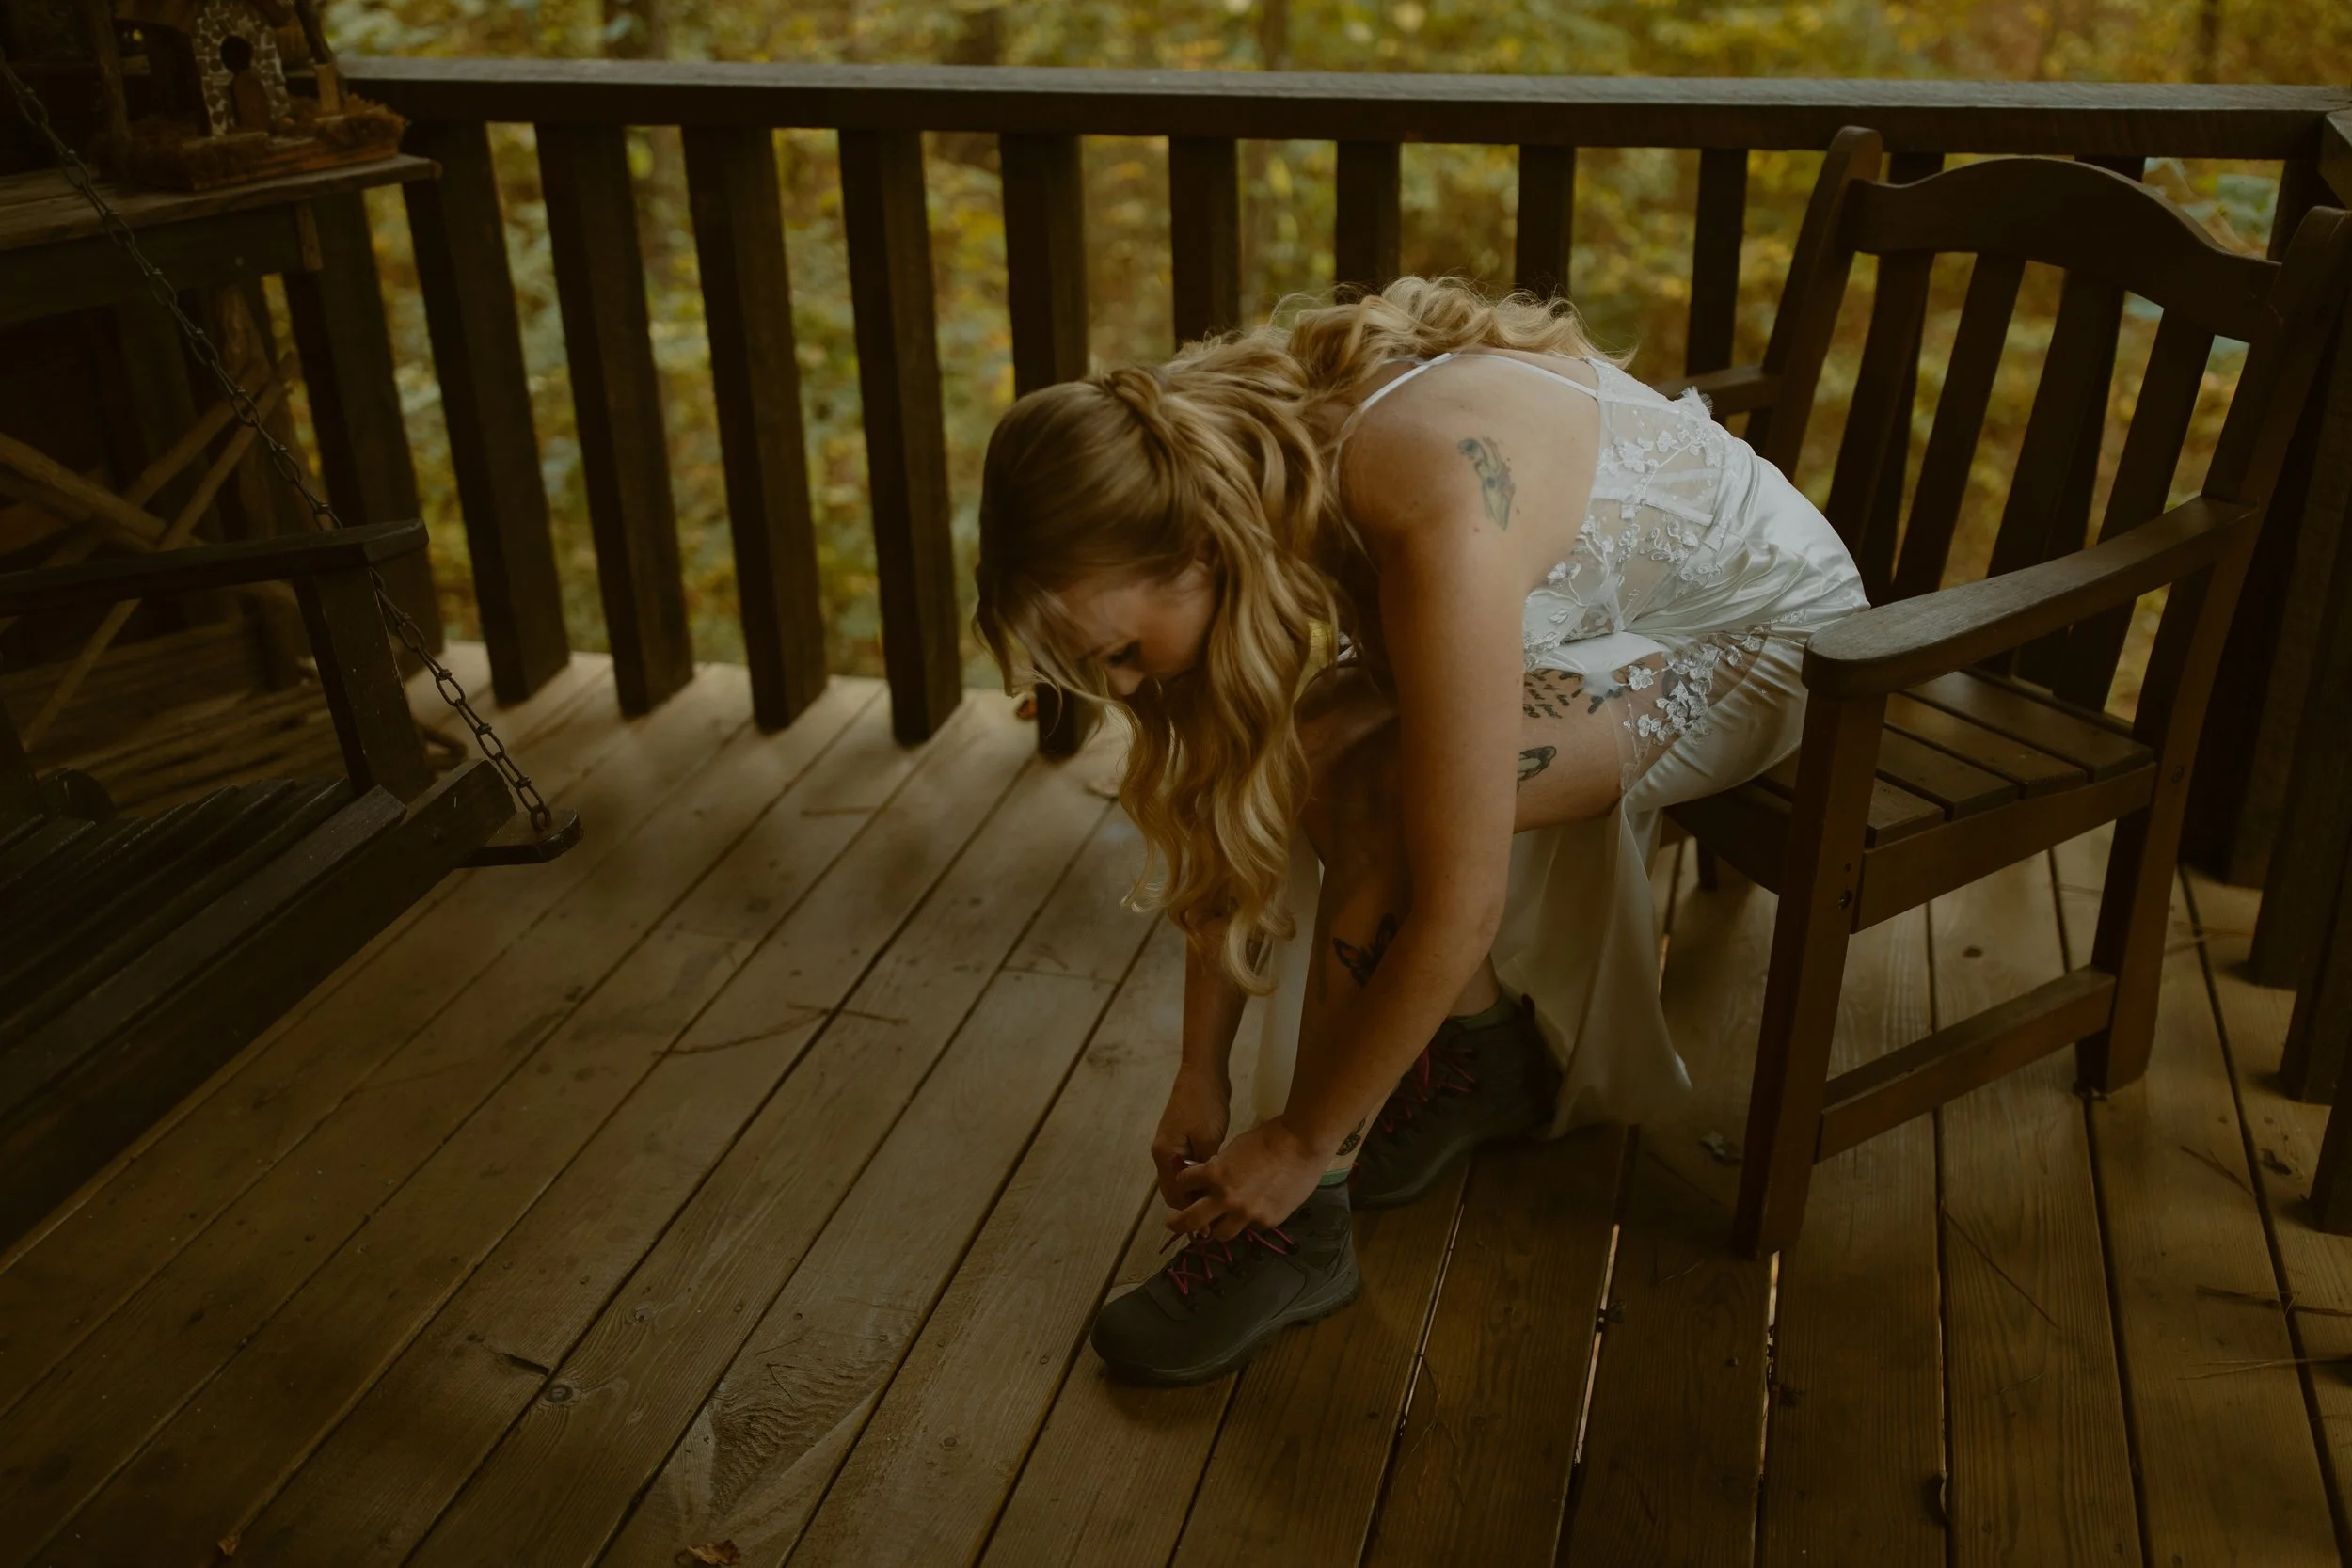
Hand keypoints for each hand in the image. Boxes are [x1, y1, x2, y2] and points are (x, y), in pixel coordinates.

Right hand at [1151, 1066, 1230, 1209]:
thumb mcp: (1208, 1139)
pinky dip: (1200, 1179)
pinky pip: (1189, 1168)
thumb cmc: (1204, 1105)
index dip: (1191, 1212)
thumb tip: (1209, 1196)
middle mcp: (1163, 1154)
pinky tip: (1217, 1183)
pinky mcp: (1183, 1140)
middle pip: (1174, 1192)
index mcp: (1165, 1155)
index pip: (1174, 1196)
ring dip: (1197, 1193)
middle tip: (1218, 1217)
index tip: (1212, 1225)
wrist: (1203, 1075)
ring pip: (1181, 1181)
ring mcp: (1171, 1147)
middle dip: (1193, 1206)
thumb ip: (1205, 1169)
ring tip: (1220, 1203)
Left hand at [1165, 1118, 1326, 1241]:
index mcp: (1214, 1174)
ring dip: (1216, 1227)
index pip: (1183, 1185)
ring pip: (1220, 1234)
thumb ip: (1219, 1168)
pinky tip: (1256, 1209)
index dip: (1183, 1185)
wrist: (1303, 1144)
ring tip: (1219, 1223)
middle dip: (1178, 1224)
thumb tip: (1211, 1180)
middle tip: (1173, 1224)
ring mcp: (1247, 1213)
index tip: (1184, 1187)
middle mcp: (1226, 1198)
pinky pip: (1250, 1228)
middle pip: (1191, 1222)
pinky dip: (1249, 1221)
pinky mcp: (1267, 1221)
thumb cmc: (1269, 1138)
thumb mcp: (1234, 1148)